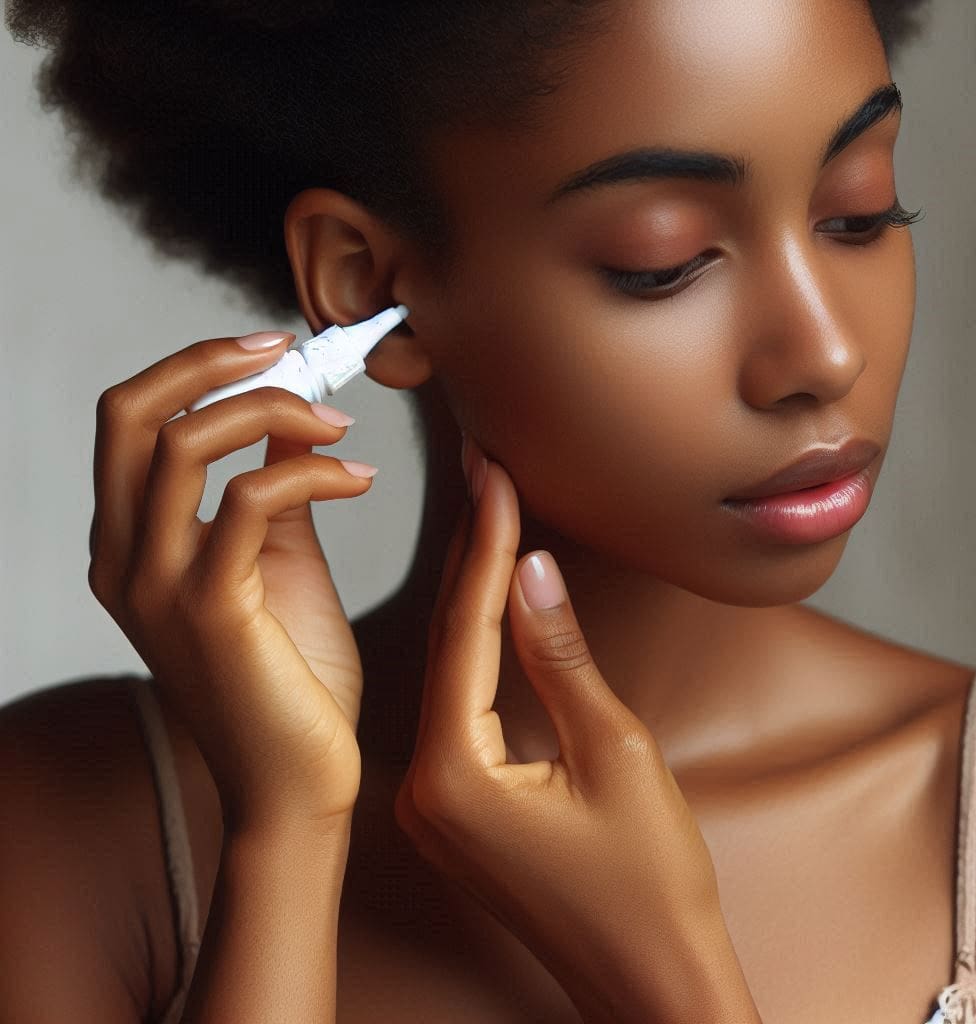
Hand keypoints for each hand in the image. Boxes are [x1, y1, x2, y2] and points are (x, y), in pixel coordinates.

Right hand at [88, 330, 374, 834]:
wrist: (297, 781)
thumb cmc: (293, 678)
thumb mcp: (278, 564)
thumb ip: (273, 492)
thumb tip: (289, 421)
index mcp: (131, 546)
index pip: (132, 421)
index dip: (197, 368)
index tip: (272, 350)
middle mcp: (123, 560)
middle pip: (131, 413)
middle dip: (211, 361)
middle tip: (287, 349)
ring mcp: (156, 586)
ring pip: (184, 444)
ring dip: (273, 411)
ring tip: (340, 428)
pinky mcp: (210, 609)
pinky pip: (248, 500)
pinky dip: (311, 472)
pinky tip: (361, 480)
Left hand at [394, 437, 748, 1020]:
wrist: (651, 982)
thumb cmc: (648, 885)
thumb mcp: (615, 753)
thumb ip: (561, 657)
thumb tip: (532, 571)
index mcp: (454, 777)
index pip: (466, 634)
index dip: (484, 546)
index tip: (492, 476)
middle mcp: (424, 790)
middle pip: (447, 647)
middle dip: (471, 558)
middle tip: (483, 476)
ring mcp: (434, 804)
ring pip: (450, 676)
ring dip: (473, 600)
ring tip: (487, 516)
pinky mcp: (456, 810)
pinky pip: (458, 710)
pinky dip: (478, 654)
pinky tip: (490, 603)